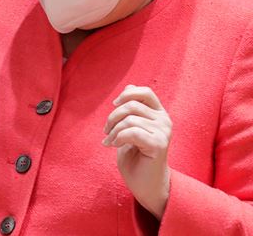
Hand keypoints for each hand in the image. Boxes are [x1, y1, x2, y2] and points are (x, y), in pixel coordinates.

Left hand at [102, 85, 171, 219]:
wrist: (145, 183)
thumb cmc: (136, 156)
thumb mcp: (131, 128)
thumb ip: (133, 109)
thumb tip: (130, 86)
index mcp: (159, 114)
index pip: (145, 91)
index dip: (126, 95)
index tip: (114, 105)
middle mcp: (164, 121)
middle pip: (131, 105)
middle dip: (112, 117)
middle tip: (106, 132)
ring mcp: (164, 132)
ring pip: (129, 120)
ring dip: (113, 131)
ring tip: (110, 141)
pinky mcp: (159, 145)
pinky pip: (132, 132)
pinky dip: (118, 138)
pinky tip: (114, 145)